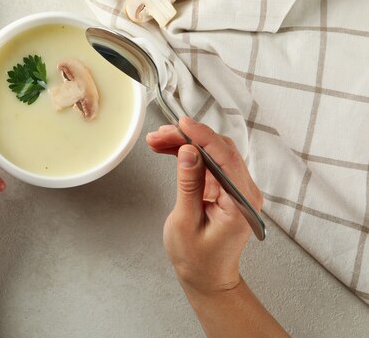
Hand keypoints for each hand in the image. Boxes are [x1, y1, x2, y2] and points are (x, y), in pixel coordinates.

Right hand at [146, 117, 262, 294]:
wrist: (207, 277)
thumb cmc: (197, 258)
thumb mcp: (185, 221)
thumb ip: (189, 184)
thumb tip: (188, 152)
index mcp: (240, 203)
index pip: (226, 158)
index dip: (203, 136)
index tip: (182, 125)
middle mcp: (245, 193)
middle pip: (220, 150)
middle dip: (189, 137)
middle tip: (160, 135)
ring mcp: (237, 190)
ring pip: (214, 153)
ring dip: (186, 144)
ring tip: (158, 141)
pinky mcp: (227, 189)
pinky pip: (210, 163)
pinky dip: (190, 155)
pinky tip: (170, 149)